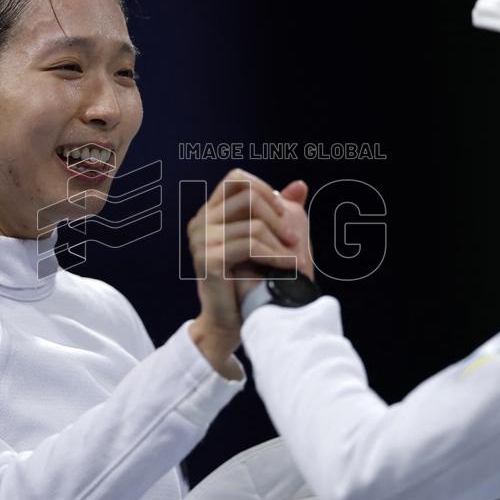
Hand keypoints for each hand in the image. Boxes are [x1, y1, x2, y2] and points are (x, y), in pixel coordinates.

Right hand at [187, 169, 298, 374]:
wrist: (228, 320)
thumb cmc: (247, 278)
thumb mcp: (263, 239)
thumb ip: (277, 211)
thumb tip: (300, 185)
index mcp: (209, 212)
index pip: (236, 179)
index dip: (263, 189)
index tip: (283, 212)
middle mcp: (200, 222)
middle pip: (246, 196)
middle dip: (276, 215)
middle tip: (294, 237)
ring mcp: (201, 240)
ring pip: (253, 225)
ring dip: (280, 242)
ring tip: (297, 258)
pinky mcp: (209, 260)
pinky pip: (250, 246)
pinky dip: (275, 255)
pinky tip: (289, 266)